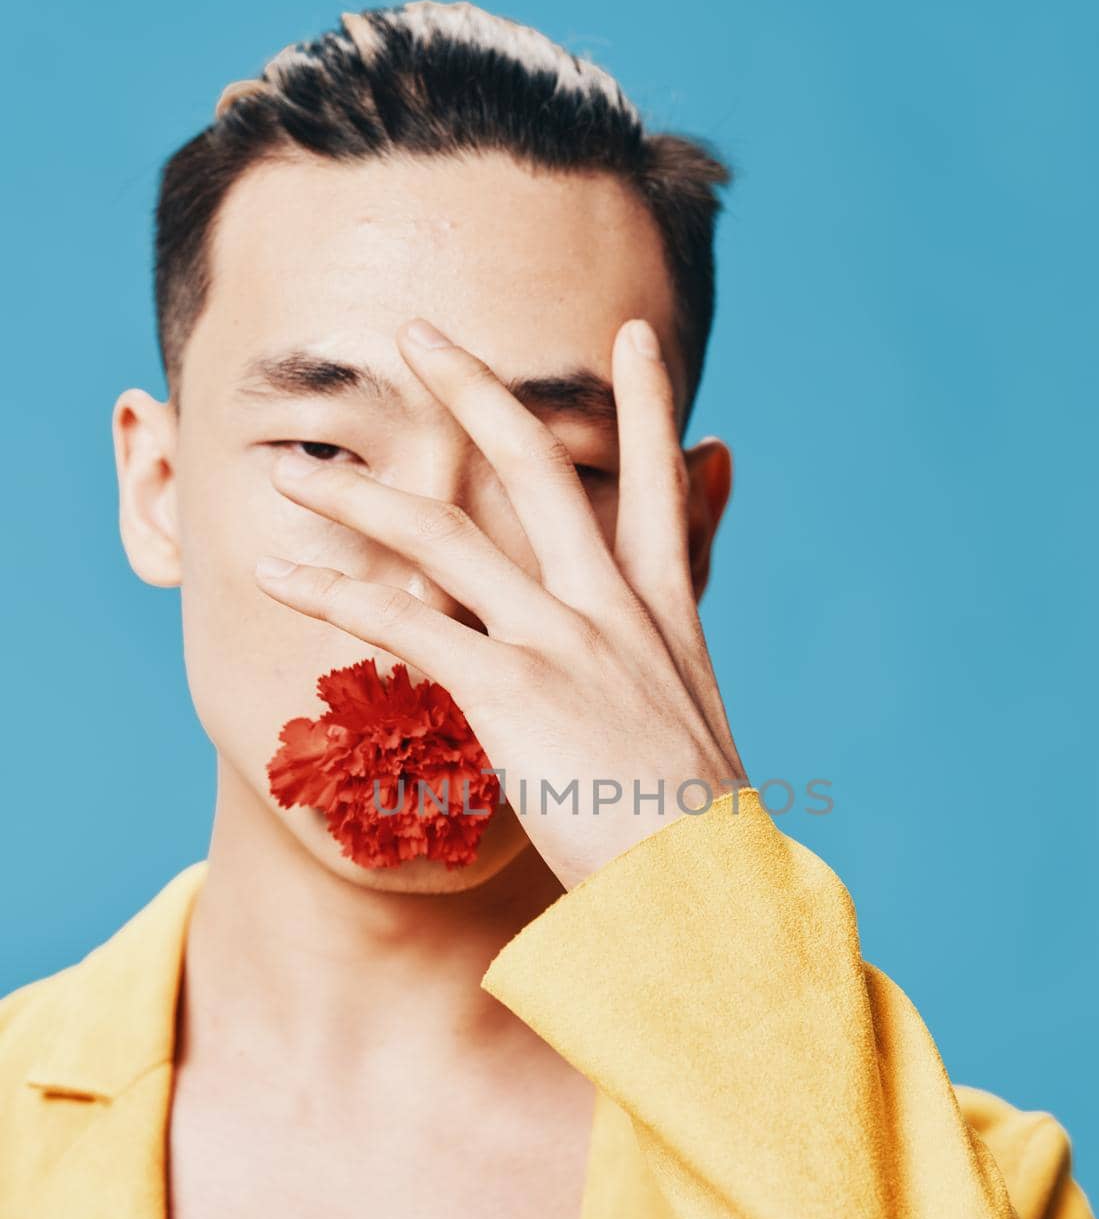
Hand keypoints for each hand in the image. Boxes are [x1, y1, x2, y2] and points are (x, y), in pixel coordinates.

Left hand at [254, 315, 747, 891]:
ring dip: (360, 498)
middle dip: (474, 391)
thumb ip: (678, 650)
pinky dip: (333, 596)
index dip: (647, 407)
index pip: (659, 485)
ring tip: (292, 470)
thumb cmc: (694, 823)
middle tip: (419, 334)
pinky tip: (278, 575)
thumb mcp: (699, 718)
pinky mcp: (510, 691)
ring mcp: (560, 641)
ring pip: (445, 537)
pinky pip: (404, 624)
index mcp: (662, 612)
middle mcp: (610, 607)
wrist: (700, 884)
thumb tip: (678, 637)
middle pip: (536, 468)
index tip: (632, 338)